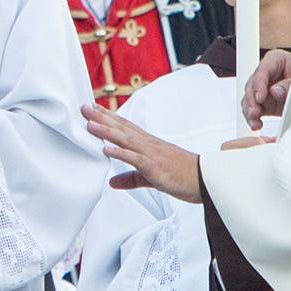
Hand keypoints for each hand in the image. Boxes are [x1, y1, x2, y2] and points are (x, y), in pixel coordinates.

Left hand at [83, 101, 202, 201]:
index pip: (126, 127)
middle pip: (123, 128)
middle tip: (84, 108)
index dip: (110, 118)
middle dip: (103, 118)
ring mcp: (152, 155)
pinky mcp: (155, 167)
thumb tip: (112, 182)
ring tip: (90, 125)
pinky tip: (107, 150)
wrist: (205, 180)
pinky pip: (136, 159)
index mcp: (150, 145)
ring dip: (107, 132)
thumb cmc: (183, 175)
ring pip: (126, 140)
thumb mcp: (152, 177)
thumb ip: (131, 179)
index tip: (95, 109)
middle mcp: (150, 145)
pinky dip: (121, 153)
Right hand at [243, 49, 290, 128]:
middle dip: (252, 100)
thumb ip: (289, 85)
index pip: (263, 70)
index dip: (259, 84)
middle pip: (252, 85)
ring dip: (250, 111)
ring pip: (249, 98)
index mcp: (276, 60)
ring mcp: (263, 88)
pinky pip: (253, 109)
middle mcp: (267, 73)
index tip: (260, 97)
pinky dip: (253, 118)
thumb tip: (275, 91)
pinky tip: (256, 124)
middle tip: (255, 112)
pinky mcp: (264, 102)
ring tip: (255, 121)